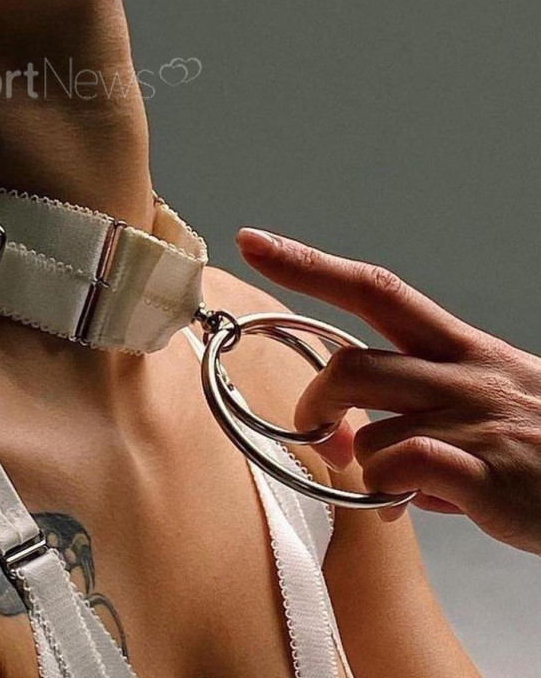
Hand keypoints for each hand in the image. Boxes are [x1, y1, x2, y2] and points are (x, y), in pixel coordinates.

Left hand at [234, 226, 540, 554]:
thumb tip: (361, 454)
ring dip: (358, 460)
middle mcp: (465, 374)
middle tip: (316, 428)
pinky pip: (404, 467)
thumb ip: (420, 419)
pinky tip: (402, 502)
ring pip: (369, 428)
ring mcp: (475, 423)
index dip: (309, 264)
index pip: (374, 288)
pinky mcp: (489, 475)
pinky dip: (385, 489)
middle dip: (316, 399)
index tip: (253, 241)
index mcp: (461, 347)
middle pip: (353, 364)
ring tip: (384, 480)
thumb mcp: (489, 409)